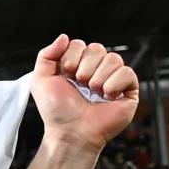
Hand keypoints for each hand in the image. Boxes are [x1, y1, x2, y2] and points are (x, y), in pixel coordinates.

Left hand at [30, 34, 139, 152]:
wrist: (70, 132)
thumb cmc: (56, 111)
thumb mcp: (40, 80)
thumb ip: (46, 55)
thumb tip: (64, 37)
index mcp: (76, 66)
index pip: (79, 44)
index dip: (71, 57)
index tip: (66, 74)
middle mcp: (95, 70)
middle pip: (97, 48)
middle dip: (84, 67)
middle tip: (79, 84)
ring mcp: (112, 79)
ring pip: (113, 58)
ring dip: (97, 78)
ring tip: (92, 92)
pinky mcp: (128, 90)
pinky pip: (127, 72)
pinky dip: (114, 84)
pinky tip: (106, 97)